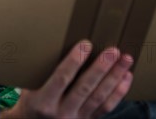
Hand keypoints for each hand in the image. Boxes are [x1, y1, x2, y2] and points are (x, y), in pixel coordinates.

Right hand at [0, 41, 132, 118]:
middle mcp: (61, 113)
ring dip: (114, 77)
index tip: (85, 44)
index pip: (62, 78)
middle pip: (85, 87)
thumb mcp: (29, 88)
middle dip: (101, 68)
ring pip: (99, 97)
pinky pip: (106, 108)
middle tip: (113, 50)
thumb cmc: (30, 102)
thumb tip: (56, 43)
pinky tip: (126, 78)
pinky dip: (118, 92)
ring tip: (125, 60)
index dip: (74, 60)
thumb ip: (43, 72)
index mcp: (44, 101)